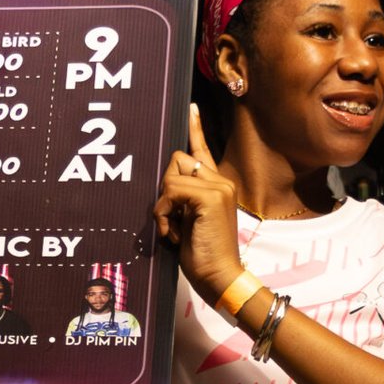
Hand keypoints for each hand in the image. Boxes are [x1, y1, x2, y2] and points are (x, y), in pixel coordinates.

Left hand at [153, 105, 240, 306]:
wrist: (220, 276)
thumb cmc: (202, 254)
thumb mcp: (188, 221)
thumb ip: (182, 199)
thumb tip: (166, 187)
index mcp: (217, 186)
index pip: (202, 151)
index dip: (196, 129)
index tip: (192, 108)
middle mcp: (221, 181)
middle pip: (177, 160)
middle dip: (165, 190)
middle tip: (171, 220)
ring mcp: (218, 187)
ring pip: (172, 176)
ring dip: (162, 207)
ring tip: (173, 230)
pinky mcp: (211, 196)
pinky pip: (171, 191)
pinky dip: (163, 214)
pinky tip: (172, 232)